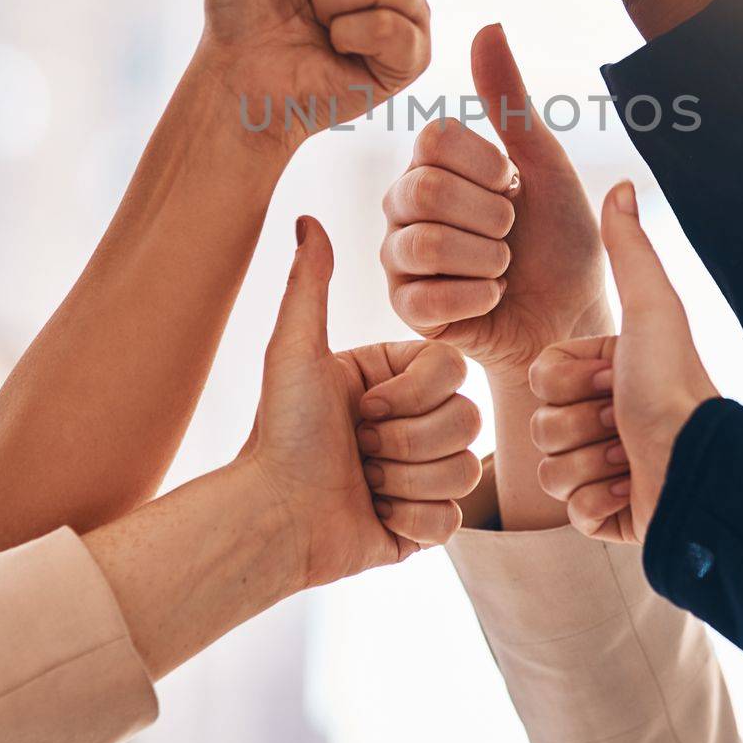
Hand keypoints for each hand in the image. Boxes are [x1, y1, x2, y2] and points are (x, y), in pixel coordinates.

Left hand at [242, 216, 481, 588]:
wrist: (273, 519)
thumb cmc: (282, 434)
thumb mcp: (295, 353)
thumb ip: (309, 285)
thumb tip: (306, 218)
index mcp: (395, 378)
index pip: (453, 370)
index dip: (412, 395)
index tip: (363, 408)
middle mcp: (415, 421)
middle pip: (468, 420)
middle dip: (407, 441)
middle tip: (360, 449)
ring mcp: (424, 474)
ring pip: (465, 471)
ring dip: (406, 481)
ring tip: (364, 482)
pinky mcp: (425, 524)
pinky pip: (452, 522)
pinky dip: (409, 520)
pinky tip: (375, 515)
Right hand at [381, 23, 609, 391]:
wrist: (571, 318)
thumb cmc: (561, 241)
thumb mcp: (545, 165)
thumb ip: (510, 101)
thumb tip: (487, 25)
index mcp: (434, 164)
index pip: (433, 139)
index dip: (486, 165)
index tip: (513, 186)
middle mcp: (405, 204)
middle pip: (425, 189)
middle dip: (491, 216)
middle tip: (512, 233)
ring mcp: (399, 257)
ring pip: (425, 243)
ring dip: (487, 258)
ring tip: (503, 267)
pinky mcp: (404, 309)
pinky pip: (424, 299)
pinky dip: (476, 298)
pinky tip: (491, 297)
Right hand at [530, 181, 717, 542]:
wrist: (698, 469)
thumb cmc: (673, 386)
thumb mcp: (650, 310)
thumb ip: (629, 250)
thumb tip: (621, 184)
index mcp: (607, 370)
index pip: (540, 373)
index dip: (569, 381)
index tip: (614, 381)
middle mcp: (603, 416)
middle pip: (539, 421)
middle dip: (579, 425)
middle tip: (623, 423)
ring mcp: (604, 467)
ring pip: (548, 469)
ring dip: (590, 465)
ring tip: (631, 458)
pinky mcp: (607, 515)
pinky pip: (570, 513)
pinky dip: (599, 504)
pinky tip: (631, 492)